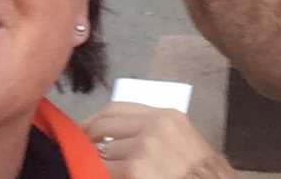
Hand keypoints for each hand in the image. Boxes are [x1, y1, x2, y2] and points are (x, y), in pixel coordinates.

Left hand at [83, 102, 234, 178]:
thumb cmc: (200, 174)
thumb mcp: (180, 142)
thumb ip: (150, 133)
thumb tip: (111, 139)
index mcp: (166, 116)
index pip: (118, 109)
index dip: (95, 119)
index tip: (84, 130)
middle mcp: (154, 126)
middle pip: (105, 125)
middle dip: (87, 138)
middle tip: (80, 149)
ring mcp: (143, 149)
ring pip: (102, 152)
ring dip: (96, 162)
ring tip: (95, 167)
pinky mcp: (133, 171)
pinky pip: (104, 170)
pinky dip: (99, 173)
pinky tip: (97, 173)